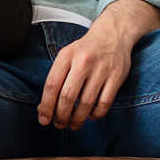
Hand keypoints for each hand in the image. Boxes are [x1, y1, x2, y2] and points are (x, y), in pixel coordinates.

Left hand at [37, 0, 159, 128]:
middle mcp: (83, 62)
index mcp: (67, 56)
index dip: (46, 106)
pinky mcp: (116, 77)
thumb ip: (56, 79)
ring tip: (73, 125)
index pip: (51, 85)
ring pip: (86, 103)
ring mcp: (101, 70)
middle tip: (59, 124)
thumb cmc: (85, 50)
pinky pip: (104, 103)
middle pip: (68, 97)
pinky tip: (90, 116)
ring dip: (77, 119)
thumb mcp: (66, 56)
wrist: (113, 34)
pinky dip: (96, 114)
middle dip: (61, 116)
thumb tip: (44, 108)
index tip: (44, 119)